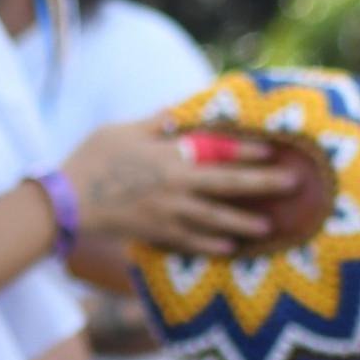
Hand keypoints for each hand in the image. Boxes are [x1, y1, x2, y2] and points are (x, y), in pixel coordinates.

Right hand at [65, 119, 296, 255]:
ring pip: (215, 219)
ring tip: (268, 226)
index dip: (247, 149)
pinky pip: (190, 241)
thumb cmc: (91, 159)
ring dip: (244, 222)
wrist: (66, 202)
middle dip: (263, 184)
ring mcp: (168, 214)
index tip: (273, 147)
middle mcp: (177, 187)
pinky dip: (211, 244)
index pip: (219, 151)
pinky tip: (230, 247)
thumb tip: (178, 113)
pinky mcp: (155, 234)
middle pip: (228, 186)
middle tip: (293, 184)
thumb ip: (154, 123)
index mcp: (171, 157)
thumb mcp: (122, 130)